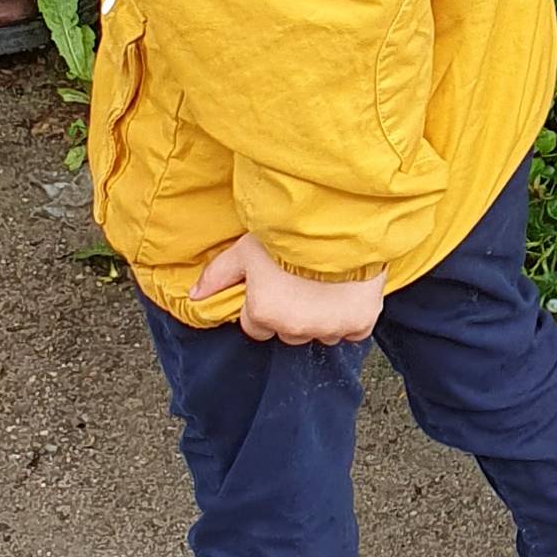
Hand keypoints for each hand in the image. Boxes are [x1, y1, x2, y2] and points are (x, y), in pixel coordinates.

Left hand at [191, 234, 386, 345]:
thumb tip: (195, 295)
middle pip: (288, 332)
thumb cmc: (292, 234)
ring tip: (325, 287)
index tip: (273, 289)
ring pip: (320, 333)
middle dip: (291, 314)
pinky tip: (347, 295)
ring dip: (321, 317)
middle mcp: (295, 328)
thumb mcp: (246, 249)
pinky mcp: (360, 323)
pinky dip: (350, 318)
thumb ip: (219, 274)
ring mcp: (329, 328)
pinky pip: (352, 332)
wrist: (343, 223)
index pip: (255, 327)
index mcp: (264, 314)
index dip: (263, 307)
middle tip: (299, 284)